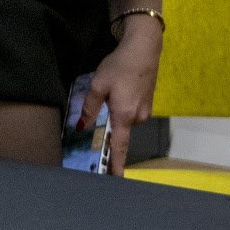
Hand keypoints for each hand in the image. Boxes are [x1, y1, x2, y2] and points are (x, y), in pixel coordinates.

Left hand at [82, 22, 162, 175]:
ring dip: (115, 113)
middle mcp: (138, 117)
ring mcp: (145, 110)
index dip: (116, 163)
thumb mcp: (98, 84)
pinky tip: (119, 90)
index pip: (119, 146)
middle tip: (100, 110)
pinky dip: (122, 107)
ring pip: (124, 120)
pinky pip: (130, 111)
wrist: (144, 50)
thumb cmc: (119, 66)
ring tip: (111, 90)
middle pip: (119, 130)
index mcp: (124, 115)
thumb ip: (90, 106)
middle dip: (108, 126)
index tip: (115, 178)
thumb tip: (82, 125)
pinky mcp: (147, 103)